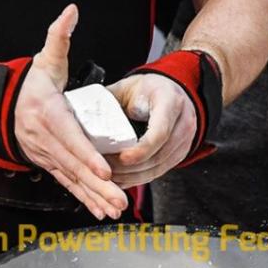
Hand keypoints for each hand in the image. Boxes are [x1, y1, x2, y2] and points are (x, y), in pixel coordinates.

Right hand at [14, 4, 127, 220]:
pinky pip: (68, 185)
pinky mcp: (50, 165)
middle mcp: (45, 139)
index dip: (87, 154)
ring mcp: (47, 156)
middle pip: (74, 164)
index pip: (69, 137)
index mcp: (47, 114)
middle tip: (119, 196)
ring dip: (94, 196)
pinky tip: (101, 211)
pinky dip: (84, 200)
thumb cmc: (30, 84)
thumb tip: (71, 11)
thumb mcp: (45, 59)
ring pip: (72, 179)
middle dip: (97, 184)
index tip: (105, 167)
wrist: (4, 107)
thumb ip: (59, 36)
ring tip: (116, 208)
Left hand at [103, 73, 196, 187]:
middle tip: (107, 171)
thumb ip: (108, 99)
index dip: (141, 149)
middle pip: (159, 154)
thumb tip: (82, 110)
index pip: (159, 132)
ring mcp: (185, 139)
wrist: (170, 90)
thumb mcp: (128, 87)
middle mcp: (183, 121)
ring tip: (111, 179)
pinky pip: (160, 171)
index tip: (122, 158)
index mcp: (169, 101)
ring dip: (134, 176)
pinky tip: (123, 180)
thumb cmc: (147, 88)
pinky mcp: (180, 153)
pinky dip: (141, 178)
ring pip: (159, 167)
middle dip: (131, 168)